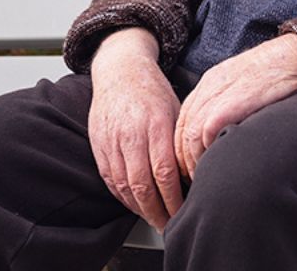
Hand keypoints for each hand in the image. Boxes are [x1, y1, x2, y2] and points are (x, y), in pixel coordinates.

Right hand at [88, 28, 183, 230]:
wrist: (119, 71)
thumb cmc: (153, 91)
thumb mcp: (177, 109)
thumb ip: (182, 141)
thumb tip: (198, 174)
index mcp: (156, 124)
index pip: (165, 172)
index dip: (173, 199)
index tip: (183, 212)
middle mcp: (131, 134)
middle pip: (142, 185)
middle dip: (157, 212)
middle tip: (169, 226)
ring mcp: (112, 141)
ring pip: (124, 186)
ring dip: (140, 209)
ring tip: (155, 220)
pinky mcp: (99, 145)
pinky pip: (110, 179)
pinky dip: (123, 197)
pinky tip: (136, 205)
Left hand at [174, 33, 296, 177]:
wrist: (293, 56)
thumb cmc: (277, 72)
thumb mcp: (244, 83)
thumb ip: (230, 102)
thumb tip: (225, 131)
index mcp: (210, 82)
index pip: (184, 119)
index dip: (182, 145)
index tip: (189, 164)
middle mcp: (207, 88)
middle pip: (182, 129)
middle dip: (182, 157)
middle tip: (191, 178)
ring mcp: (217, 94)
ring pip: (189, 134)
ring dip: (192, 160)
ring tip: (201, 177)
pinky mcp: (230, 104)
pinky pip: (205, 133)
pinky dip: (205, 152)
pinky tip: (214, 165)